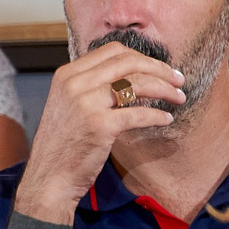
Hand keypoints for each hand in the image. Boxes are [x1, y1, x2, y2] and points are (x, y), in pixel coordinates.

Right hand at [14, 44, 184, 218]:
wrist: (49, 177)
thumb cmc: (65, 143)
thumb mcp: (69, 104)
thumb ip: (92, 85)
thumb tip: (134, 72)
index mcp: (67, 74)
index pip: (113, 51)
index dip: (143, 57)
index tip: (161, 68)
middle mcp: (74, 84)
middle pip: (129, 62)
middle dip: (160, 69)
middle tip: (179, 80)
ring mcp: (86, 103)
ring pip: (138, 83)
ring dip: (166, 89)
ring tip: (179, 97)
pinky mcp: (100, 125)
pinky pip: (140, 114)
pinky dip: (159, 115)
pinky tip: (166, 119)